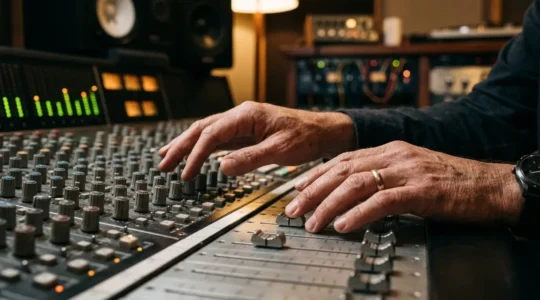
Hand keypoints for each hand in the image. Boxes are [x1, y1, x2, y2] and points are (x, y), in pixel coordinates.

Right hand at [158, 101, 355, 179]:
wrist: (322, 131)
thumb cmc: (306, 137)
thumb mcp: (280, 150)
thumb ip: (250, 159)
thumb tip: (222, 168)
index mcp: (247, 115)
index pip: (212, 134)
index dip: (196, 154)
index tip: (186, 173)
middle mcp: (241, 115)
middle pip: (202, 128)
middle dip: (180, 146)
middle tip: (162, 164)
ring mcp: (242, 123)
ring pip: (206, 131)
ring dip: (186, 145)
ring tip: (166, 157)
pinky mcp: (245, 132)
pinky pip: (218, 138)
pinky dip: (202, 146)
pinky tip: (192, 153)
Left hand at [285, 141, 522, 232]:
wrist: (489, 184)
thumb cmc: (451, 182)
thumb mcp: (410, 171)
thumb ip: (382, 176)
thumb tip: (352, 192)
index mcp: (390, 150)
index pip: (343, 159)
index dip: (316, 174)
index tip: (297, 188)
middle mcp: (394, 156)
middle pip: (342, 170)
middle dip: (313, 190)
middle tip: (294, 209)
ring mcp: (407, 171)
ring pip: (356, 184)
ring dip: (329, 204)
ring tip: (313, 222)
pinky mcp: (420, 191)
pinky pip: (382, 201)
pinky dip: (359, 213)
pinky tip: (344, 224)